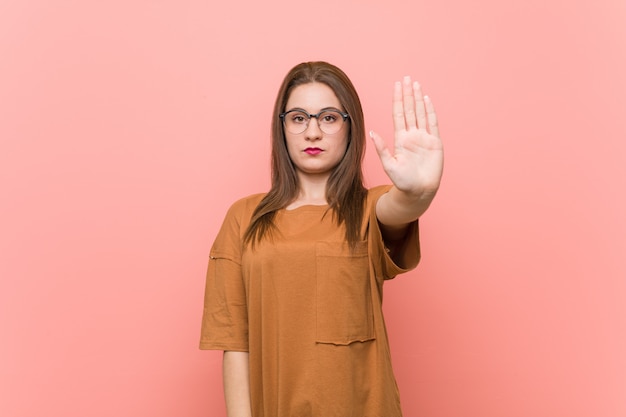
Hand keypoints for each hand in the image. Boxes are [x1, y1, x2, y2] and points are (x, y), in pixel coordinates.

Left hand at [370, 76, 443, 197]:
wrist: (418, 192)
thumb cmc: (402, 181)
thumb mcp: (389, 165)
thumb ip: (382, 148)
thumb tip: (372, 132)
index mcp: (400, 139)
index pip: (399, 114)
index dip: (398, 99)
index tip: (396, 85)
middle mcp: (412, 135)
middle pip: (409, 110)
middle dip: (408, 94)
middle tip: (406, 78)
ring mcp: (424, 138)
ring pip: (421, 113)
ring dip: (418, 99)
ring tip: (416, 84)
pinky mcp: (435, 143)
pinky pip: (433, 123)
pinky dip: (430, 111)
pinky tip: (427, 99)